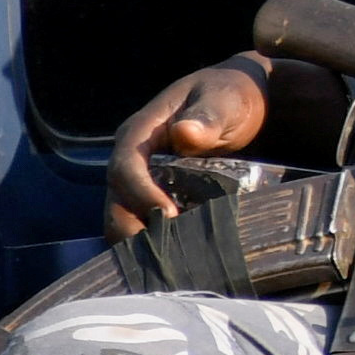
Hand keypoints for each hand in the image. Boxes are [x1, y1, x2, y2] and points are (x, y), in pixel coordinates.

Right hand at [106, 57, 273, 238]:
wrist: (238, 101)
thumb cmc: (230, 96)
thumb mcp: (224, 100)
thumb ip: (208, 116)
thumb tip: (185, 132)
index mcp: (139, 132)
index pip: (124, 168)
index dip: (140, 194)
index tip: (168, 215)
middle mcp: (131, 159)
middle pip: (115, 203)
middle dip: (134, 230)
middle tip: (169, 254)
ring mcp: (139, 180)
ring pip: (124, 219)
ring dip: (144, 242)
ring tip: (178, 259)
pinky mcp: (152, 197)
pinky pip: (142, 224)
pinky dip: (155, 241)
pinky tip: (181, 255)